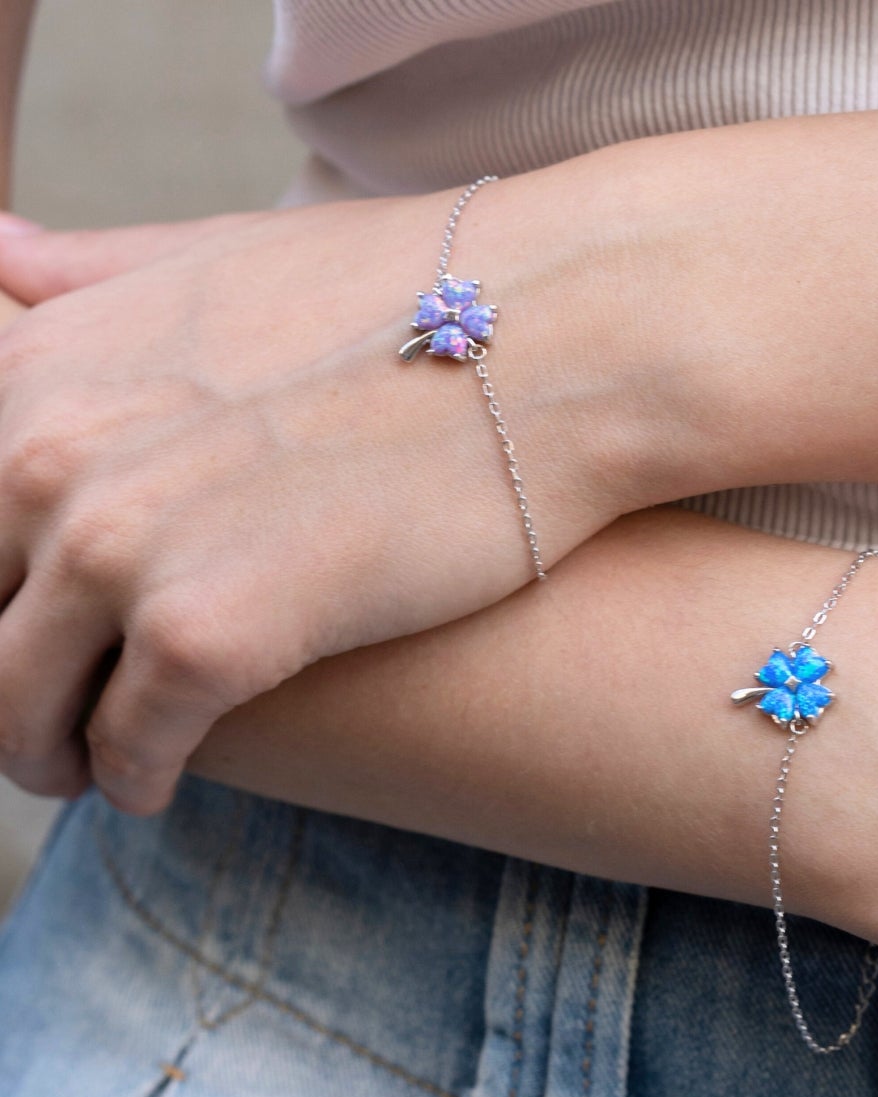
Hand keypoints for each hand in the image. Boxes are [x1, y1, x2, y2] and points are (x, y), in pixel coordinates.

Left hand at [0, 156, 707, 812]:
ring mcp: (120, 551)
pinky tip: (159, 786)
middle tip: (43, 718)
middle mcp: (44, 458)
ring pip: (17, 705)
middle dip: (3, 680)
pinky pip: (130, 750)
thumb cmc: (407, 295)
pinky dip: (136, 781)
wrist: (550, 341)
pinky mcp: (213, 637)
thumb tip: (1, 258)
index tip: (24, 618)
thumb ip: (89, 276)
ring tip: (88, 766)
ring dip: (43, 750)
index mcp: (37, 368)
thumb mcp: (214, 257)